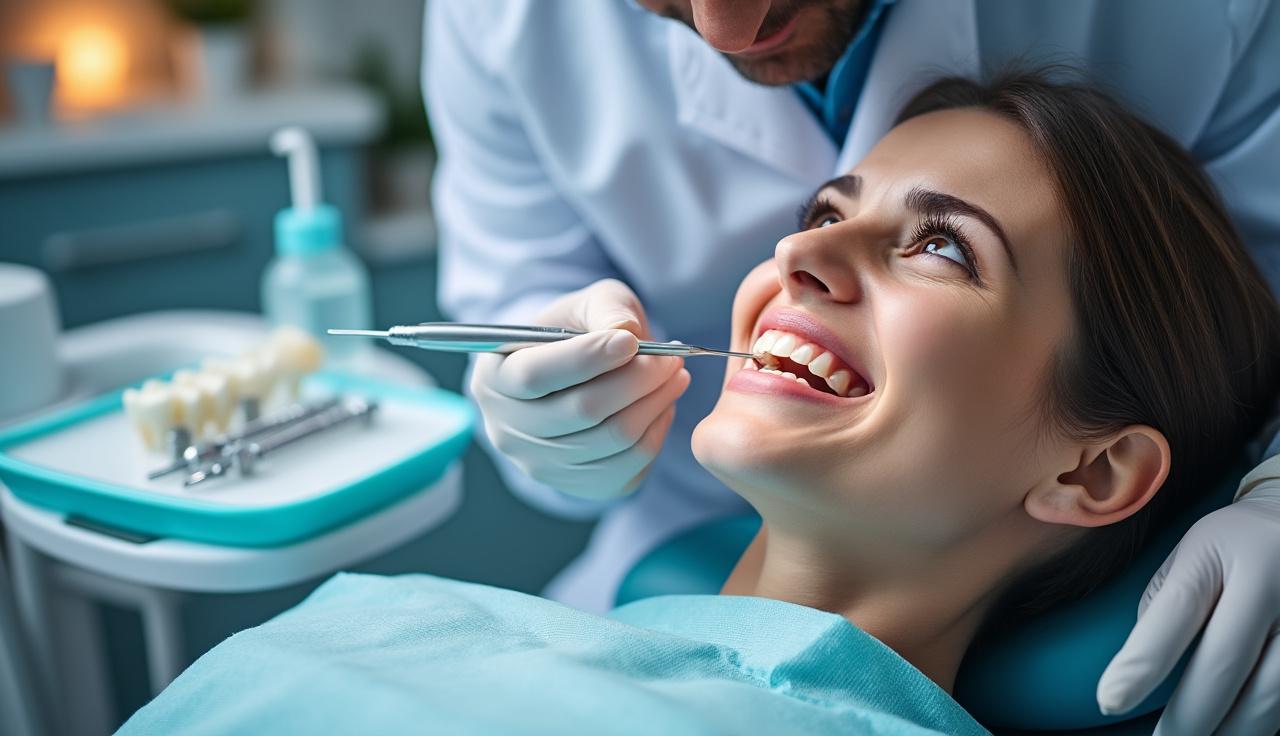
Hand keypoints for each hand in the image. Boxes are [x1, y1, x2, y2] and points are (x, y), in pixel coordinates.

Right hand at [470, 279, 690, 500]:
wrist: (568, 380)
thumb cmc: (573, 333)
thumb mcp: (585, 304)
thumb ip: (606, 309)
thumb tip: (627, 333)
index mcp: (493, 378)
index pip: (534, 375)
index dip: (586, 358)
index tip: (630, 341)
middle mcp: (506, 429)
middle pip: (580, 411)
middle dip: (636, 380)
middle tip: (671, 357)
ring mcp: (539, 465)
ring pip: (612, 440)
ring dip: (655, 403)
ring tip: (675, 374)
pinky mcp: (576, 486)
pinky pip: (629, 465)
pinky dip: (656, 431)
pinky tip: (663, 404)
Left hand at [1097, 483, 1279, 734]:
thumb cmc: (1232, 545)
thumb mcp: (1191, 553)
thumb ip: (1166, 604)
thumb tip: (1146, 669)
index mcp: (1221, 549)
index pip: (1176, 611)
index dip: (1142, 662)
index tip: (1110, 700)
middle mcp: (1271, 578)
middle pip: (1227, 663)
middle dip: (1192, 713)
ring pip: (1272, 692)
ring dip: (1233, 727)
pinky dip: (1264, 717)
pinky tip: (1237, 726)